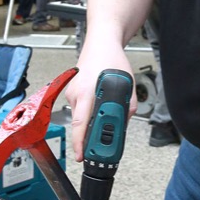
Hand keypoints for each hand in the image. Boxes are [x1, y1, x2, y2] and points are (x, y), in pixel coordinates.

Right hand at [65, 45, 134, 161]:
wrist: (101, 43)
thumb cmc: (112, 60)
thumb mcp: (128, 84)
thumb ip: (127, 106)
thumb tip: (123, 124)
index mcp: (87, 92)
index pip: (80, 124)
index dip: (80, 143)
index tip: (82, 156)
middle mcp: (76, 93)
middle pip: (78, 125)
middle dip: (87, 139)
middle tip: (96, 149)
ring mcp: (71, 92)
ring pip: (79, 118)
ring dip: (90, 123)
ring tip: (104, 119)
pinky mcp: (71, 91)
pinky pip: (79, 109)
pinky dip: (88, 113)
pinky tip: (98, 106)